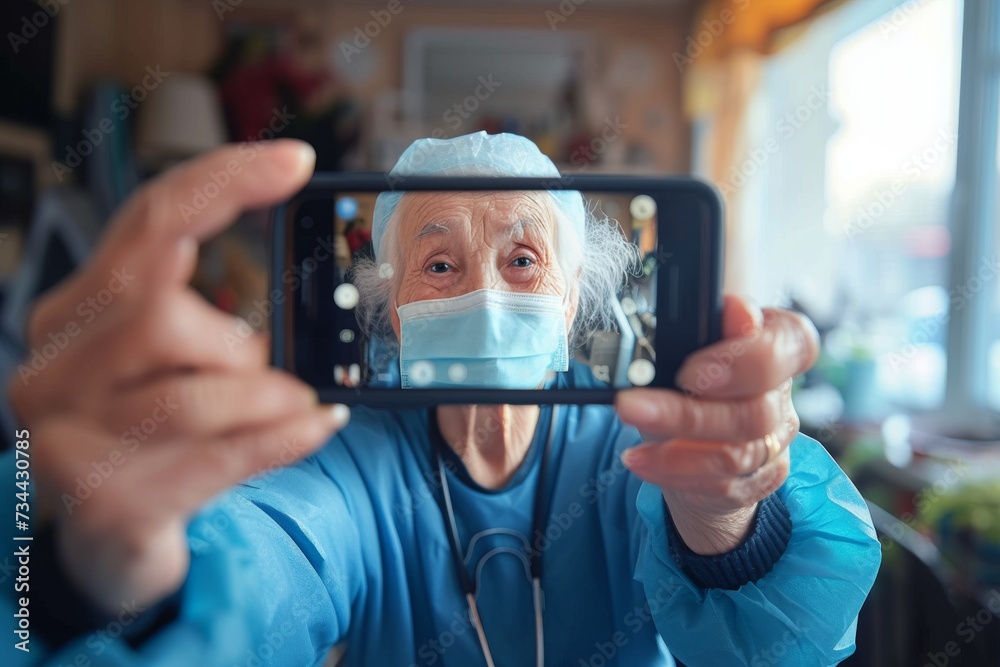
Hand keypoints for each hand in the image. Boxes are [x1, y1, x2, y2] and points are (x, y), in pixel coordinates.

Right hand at [7, 141, 348, 611]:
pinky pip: (215, 457)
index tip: (297, 163)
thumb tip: (298, 312)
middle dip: (233, 339)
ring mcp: (68, 438)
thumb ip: (212, 325)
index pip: (148, 221)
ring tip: (294, 403)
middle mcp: (56, 366)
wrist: (106, 542)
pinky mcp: (105, 501)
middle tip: (262, 364)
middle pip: (159, 309)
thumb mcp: (173, 366)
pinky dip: (281, 439)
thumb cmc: (149, 438)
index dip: (225, 183)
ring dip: (264, 397)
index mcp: (75, 312)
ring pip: (189, 395)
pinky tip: (317, 426)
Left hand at [615, 296, 818, 554]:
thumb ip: (703, 327)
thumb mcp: (682, 342)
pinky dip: (674, 473)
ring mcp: (774, 442)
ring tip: (631, 441)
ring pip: (736, 455)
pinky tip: (642, 460)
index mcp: (776, 345)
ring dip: (673, 452)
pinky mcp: (758, 481)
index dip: (751, 358)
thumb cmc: (686, 375)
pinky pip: (722, 487)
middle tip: (631, 405)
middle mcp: (781, 395)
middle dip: (687, 413)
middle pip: (755, 412)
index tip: (693, 369)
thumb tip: (736, 310)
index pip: (795, 345)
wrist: (686, 436)